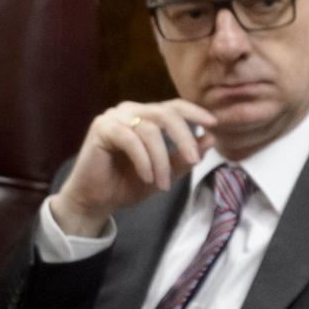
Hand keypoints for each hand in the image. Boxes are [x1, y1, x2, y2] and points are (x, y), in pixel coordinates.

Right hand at [47, 99, 216, 236]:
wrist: (95, 201)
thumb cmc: (126, 185)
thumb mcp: (163, 173)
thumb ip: (184, 158)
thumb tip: (211, 139)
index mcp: (146, 116)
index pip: (174, 106)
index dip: (195, 112)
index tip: (214, 124)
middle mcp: (131, 111)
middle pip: (166, 114)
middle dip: (184, 138)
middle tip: (194, 161)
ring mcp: (114, 117)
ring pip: (150, 130)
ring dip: (161, 161)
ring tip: (162, 184)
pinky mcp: (101, 128)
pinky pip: (130, 139)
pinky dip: (143, 160)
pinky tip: (146, 177)